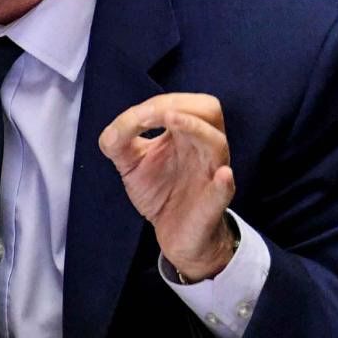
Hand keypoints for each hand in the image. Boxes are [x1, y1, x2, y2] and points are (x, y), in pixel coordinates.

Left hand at [99, 93, 236, 281]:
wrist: (173, 234)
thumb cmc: (159, 191)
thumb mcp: (131, 162)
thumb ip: (117, 141)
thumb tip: (113, 131)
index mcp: (186, 133)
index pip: (180, 103)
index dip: (155, 104)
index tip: (132, 118)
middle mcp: (203, 147)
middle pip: (208, 110)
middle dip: (178, 105)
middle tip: (147, 114)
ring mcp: (210, 173)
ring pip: (216, 143)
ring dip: (194, 128)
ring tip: (171, 119)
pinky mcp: (213, 204)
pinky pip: (224, 190)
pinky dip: (224, 183)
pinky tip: (222, 175)